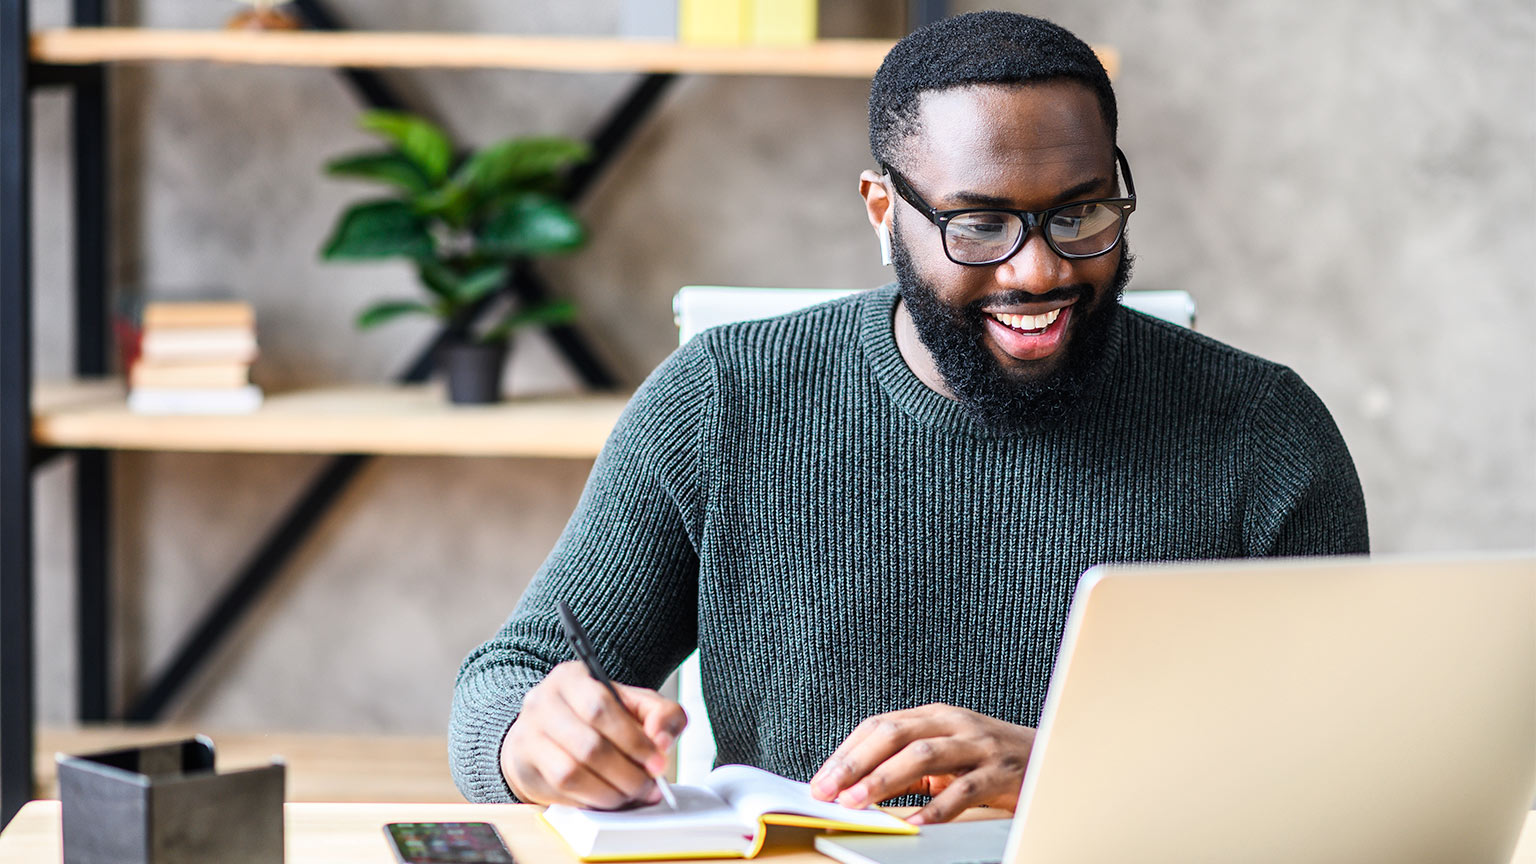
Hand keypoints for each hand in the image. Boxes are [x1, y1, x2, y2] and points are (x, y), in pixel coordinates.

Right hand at [501, 660, 686, 808]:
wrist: (550, 733)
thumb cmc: (596, 718)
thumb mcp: (634, 705)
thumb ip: (662, 714)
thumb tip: (662, 740)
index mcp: (572, 677)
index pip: (601, 707)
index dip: (634, 740)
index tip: (657, 761)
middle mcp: (544, 701)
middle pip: (589, 745)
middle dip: (627, 773)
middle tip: (649, 785)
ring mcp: (529, 734)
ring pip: (572, 771)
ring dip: (610, 791)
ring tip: (631, 794)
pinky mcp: (523, 764)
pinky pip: (560, 789)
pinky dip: (591, 798)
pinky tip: (608, 797)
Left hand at [808, 704, 1036, 824]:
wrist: (1054, 758)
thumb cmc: (991, 759)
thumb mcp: (947, 752)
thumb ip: (909, 764)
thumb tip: (858, 786)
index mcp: (935, 715)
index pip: (880, 726)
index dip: (847, 752)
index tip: (821, 780)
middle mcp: (954, 723)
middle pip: (895, 734)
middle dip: (856, 763)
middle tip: (829, 790)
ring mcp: (979, 745)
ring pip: (924, 755)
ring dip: (885, 779)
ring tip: (859, 802)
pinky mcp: (1001, 772)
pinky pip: (964, 790)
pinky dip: (937, 808)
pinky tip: (915, 824)